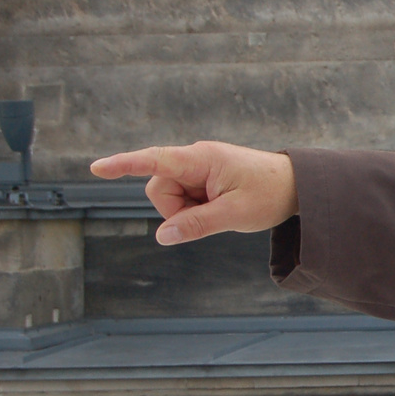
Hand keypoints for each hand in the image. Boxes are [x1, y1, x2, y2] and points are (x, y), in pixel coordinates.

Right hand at [89, 142, 298, 244]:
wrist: (298, 185)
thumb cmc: (270, 194)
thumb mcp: (234, 214)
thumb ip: (196, 225)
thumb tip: (161, 236)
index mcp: (202, 159)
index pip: (155, 161)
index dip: (124, 165)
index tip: (96, 168)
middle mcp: (196, 159)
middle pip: (159, 189)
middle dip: (175, 210)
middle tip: (214, 214)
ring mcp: (199, 168)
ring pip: (170, 197)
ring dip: (187, 211)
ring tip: (222, 209)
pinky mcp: (203, 178)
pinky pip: (185, 198)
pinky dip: (196, 209)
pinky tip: (220, 207)